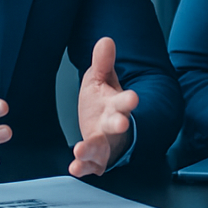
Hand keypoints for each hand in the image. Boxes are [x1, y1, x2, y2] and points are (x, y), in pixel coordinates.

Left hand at [70, 37, 138, 177]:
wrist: (103, 126)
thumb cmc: (103, 103)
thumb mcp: (101, 79)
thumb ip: (103, 62)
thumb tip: (105, 40)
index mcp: (116, 104)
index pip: (124, 101)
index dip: (128, 99)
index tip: (133, 97)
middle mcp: (112, 125)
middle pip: (118, 124)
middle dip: (119, 123)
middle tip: (122, 123)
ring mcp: (105, 143)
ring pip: (102, 147)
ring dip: (92, 149)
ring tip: (80, 151)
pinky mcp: (96, 157)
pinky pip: (91, 164)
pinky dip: (83, 166)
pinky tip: (74, 167)